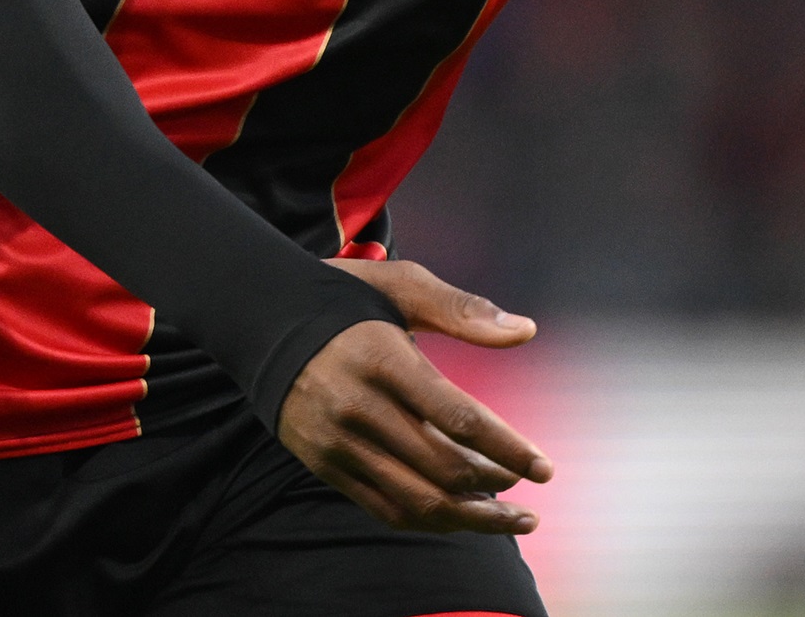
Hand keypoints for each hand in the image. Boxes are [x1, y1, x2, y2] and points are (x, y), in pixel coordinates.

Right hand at [276, 259, 552, 534]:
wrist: (261, 321)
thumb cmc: (345, 298)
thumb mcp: (401, 284)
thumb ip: (464, 310)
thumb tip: (526, 331)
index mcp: (383, 360)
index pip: (458, 418)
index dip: (508, 448)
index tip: (544, 467)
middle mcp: (358, 408)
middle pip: (442, 468)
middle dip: (497, 488)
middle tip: (531, 490)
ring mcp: (337, 444)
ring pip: (416, 500)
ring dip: (470, 518)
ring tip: (510, 520)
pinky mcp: (324, 465)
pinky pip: (384, 508)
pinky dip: (429, 519)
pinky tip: (460, 515)